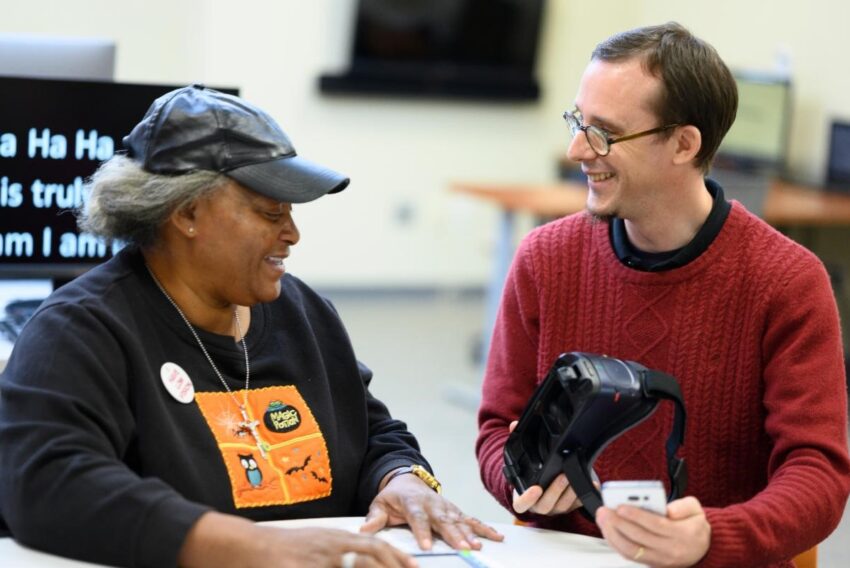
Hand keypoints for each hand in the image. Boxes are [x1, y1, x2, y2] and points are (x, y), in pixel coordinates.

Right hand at [252, 526, 414, 567]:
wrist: (251, 545)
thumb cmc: (285, 547)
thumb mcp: (318, 543)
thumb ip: (340, 551)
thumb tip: (358, 560)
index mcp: (337, 539)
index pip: (376, 546)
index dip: (397, 557)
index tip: (412, 566)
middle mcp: (332, 547)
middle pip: (371, 557)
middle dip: (393, 567)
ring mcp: (319, 560)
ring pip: (357, 565)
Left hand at [360, 471, 503, 550]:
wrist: (408, 481)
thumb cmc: (393, 497)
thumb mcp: (379, 504)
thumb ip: (374, 518)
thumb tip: (363, 530)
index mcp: (412, 503)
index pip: (418, 517)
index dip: (422, 531)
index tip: (426, 546)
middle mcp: (433, 504)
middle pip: (443, 520)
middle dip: (453, 535)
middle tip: (461, 548)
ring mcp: (446, 507)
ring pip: (459, 520)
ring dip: (469, 534)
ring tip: (477, 546)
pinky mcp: (455, 511)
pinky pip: (471, 520)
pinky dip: (484, 528)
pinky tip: (496, 537)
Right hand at [508, 421, 581, 515]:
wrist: (539, 487)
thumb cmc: (528, 474)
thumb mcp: (520, 460)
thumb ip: (516, 443)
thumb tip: (514, 425)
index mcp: (523, 498)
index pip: (521, 504)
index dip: (527, 498)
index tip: (536, 488)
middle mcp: (538, 506)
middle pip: (545, 505)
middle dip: (555, 490)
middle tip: (562, 476)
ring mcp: (553, 509)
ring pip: (562, 506)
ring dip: (570, 493)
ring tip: (575, 475)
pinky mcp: (568, 508)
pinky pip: (577, 505)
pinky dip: (584, 495)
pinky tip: (591, 484)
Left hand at [595, 496, 710, 566]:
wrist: (703, 549)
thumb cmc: (695, 526)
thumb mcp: (697, 510)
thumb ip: (684, 506)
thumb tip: (668, 509)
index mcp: (683, 534)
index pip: (656, 525)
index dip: (636, 516)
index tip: (621, 506)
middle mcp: (670, 550)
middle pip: (639, 538)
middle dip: (618, 523)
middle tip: (604, 510)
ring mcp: (660, 560)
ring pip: (631, 551)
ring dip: (612, 535)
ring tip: (602, 519)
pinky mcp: (651, 563)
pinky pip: (630, 556)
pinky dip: (616, 543)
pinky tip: (607, 530)